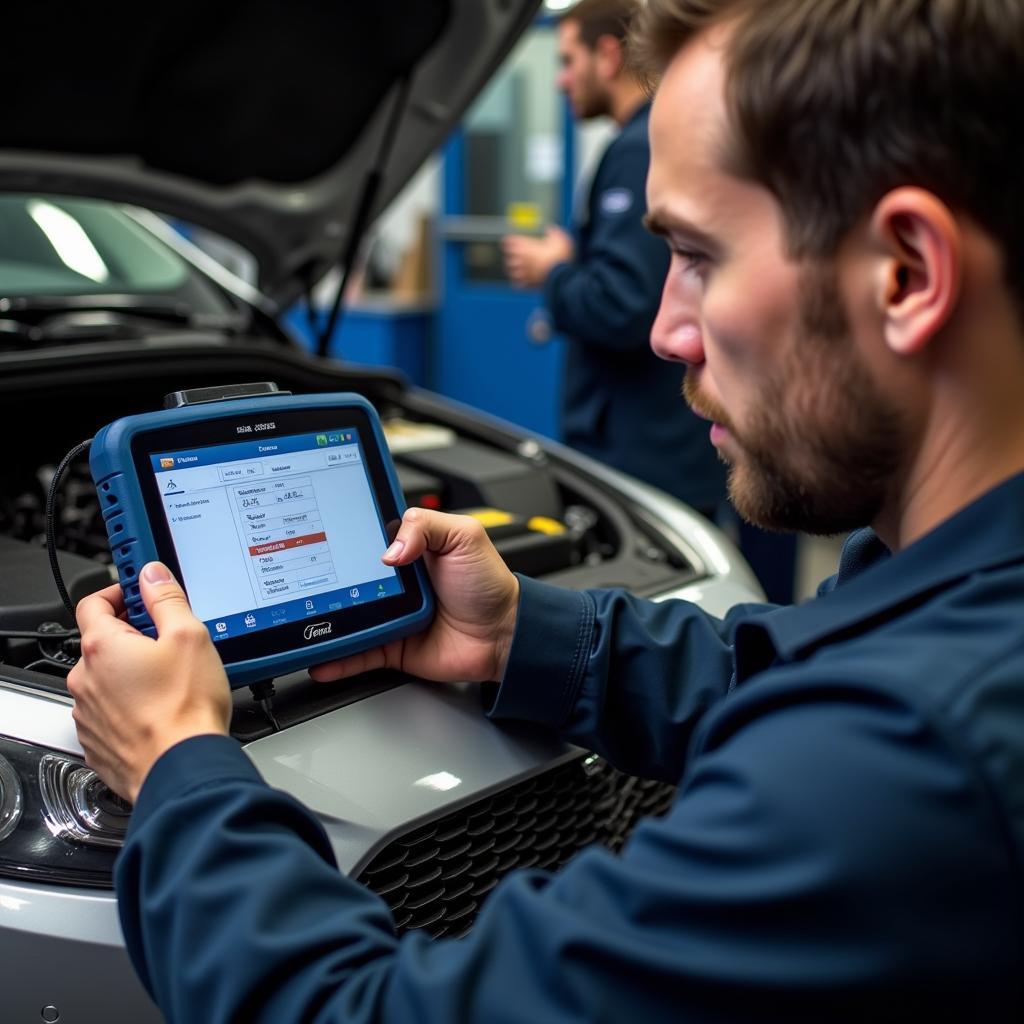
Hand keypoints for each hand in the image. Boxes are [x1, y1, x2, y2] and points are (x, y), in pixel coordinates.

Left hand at [67, 563, 231, 802]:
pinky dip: (130, 704)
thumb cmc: (185, 709)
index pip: (94, 602)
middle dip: (134, 635)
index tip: (140, 593)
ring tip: (170, 680)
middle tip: (169, 639)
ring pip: (107, 678)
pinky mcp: (98, 741)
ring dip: (131, 672)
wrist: (182, 768)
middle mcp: (85, 679)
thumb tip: (152, 575)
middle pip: (103, 642)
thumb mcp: (190, 636)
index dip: (119, 592)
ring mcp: (88, 713)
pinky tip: (162, 708)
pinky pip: (110, 711)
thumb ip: (167, 599)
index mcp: (103, 647)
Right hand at [309, 508, 519, 686]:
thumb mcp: (464, 537)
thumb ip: (426, 526)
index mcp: (408, 550)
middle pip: (347, 579)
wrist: (504, 634)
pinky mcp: (392, 646)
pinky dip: (338, 658)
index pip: (365, 538)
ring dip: (323, 621)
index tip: (318, 533)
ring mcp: (390, 615)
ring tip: (298, 620)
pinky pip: (359, 653)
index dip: (343, 535)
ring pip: (346, 617)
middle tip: (301, 580)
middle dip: (324, 579)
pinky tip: (319, 657)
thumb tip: (389, 548)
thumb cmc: (489, 585)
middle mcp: (393, 582)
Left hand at [502, 226, 573, 287]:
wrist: (562, 276)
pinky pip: (518, 284)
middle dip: (510, 255)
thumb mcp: (559, 239)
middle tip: (512, 254)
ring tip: (514, 268)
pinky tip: (520, 282)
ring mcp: (524, 273)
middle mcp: (521, 260)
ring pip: (511, 271)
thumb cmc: (559, 256)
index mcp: (526, 247)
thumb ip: (553, 233)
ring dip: (513, 269)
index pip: (511, 241)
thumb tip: (551, 230)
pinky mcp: (528, 284)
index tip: (509, 240)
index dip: (510, 240)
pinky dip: (518, 283)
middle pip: (508, 257)